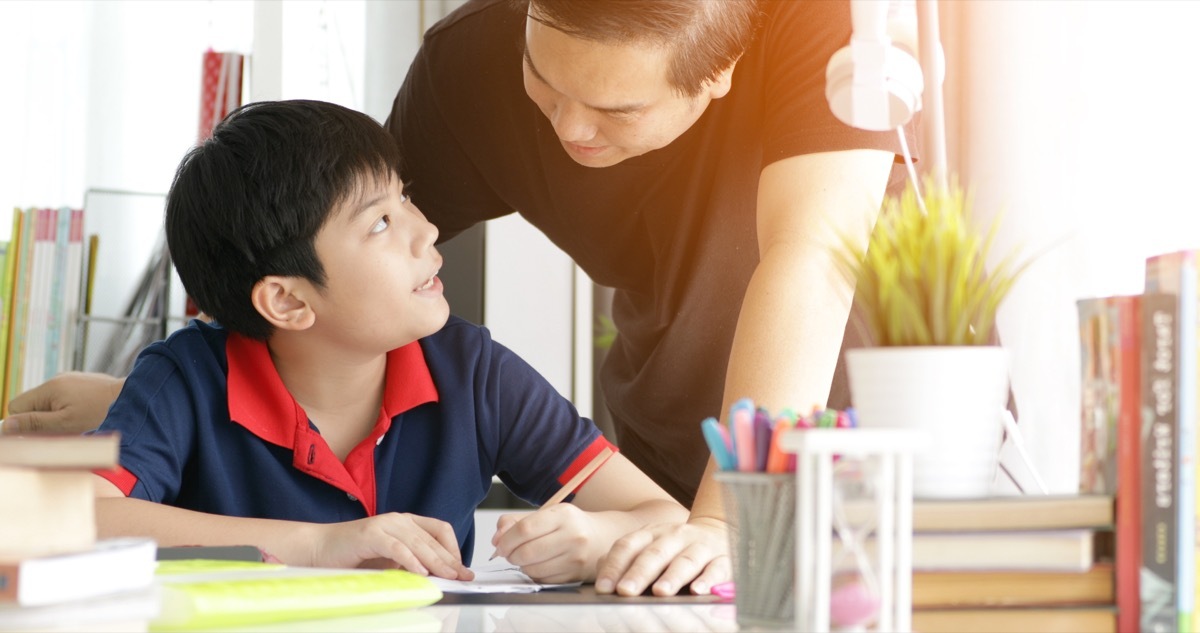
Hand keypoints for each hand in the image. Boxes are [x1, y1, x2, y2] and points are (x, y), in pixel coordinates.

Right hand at [3, 372, 123, 433]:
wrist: (136, 399)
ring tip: (78, 424)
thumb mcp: (65, 424)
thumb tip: (7, 425)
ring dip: (56, 417)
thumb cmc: (101, 413)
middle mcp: (58, 380)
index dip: (23, 424)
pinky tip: (87, 416)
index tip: (39, 434)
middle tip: (61, 431)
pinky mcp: (84, 384)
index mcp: (49, 388)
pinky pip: (66, 399)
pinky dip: (70, 410)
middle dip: (41, 422)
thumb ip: (34, 424)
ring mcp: (72, 380)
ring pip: (49, 404)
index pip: (15, 407)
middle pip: (32, 405)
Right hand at [310, 513, 473, 580]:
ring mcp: (385, 525)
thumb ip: (410, 562)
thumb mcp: (389, 559)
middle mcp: (398, 520)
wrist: (320, 548)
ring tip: (447, 576)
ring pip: (418, 543)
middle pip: (432, 539)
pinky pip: (397, 548)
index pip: (440, 530)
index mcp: (406, 522)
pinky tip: (420, 573)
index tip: (461, 568)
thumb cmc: (353, 554)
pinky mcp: (371, 534)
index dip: (454, 549)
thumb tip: (436, 575)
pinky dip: (410, 561)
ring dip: (435, 562)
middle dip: (449, 560)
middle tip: (462, 576)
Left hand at [491, 504, 601, 583]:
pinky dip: (534, 574)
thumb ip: (517, 522)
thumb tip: (497, 539)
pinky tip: (539, 565)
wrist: (602, 539)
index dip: (506, 540)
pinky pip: (543, 580)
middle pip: (527, 552)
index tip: (500, 545)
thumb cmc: (570, 526)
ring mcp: (575, 558)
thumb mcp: (547, 514)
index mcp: (563, 515)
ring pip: (533, 569)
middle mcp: (572, 536)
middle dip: (510, 555)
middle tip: (509, 553)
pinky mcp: (575, 576)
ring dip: (521, 566)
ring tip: (525, 558)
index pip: (525, 529)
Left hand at [594, 517, 730, 596]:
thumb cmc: (674, 548)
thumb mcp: (648, 546)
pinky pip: (717, 569)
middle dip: (639, 573)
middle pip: (654, 553)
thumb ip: (625, 559)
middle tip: (625, 591)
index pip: (629, 546)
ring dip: (672, 577)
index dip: (615, 566)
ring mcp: (700, 546)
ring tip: (660, 592)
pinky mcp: (723, 559)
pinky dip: (708, 580)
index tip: (604, 588)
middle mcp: (675, 536)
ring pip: (685, 560)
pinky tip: (698, 591)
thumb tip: (600, 576)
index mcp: (652, 533)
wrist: (717, 533)